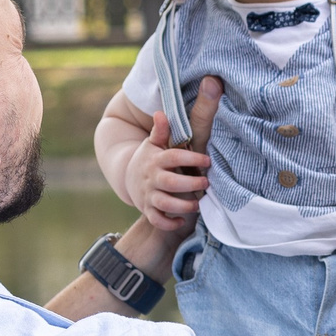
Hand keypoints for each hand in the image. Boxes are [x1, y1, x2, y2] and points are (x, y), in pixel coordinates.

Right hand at [127, 78, 221, 234]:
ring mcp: (149, 195)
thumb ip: (161, 131)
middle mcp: (152, 178)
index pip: (173, 157)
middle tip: (206, 183)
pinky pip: (157, 220)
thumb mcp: (154, 143)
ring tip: (198, 204)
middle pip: (170, 182)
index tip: (207, 160)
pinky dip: (169, 222)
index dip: (190, 159)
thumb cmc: (151, 159)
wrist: (129, 178)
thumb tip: (161, 113)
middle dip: (190, 184)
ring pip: (165, 203)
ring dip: (183, 205)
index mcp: (156, 159)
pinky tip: (182, 219)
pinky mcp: (148, 210)